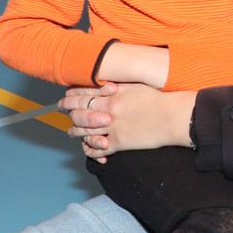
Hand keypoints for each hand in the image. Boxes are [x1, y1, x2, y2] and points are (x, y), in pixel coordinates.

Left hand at [60, 83, 193, 159]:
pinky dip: (90, 148)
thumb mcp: (136, 85)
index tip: (67, 93)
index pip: (85, 92)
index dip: (73, 93)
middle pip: (80, 110)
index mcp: (112, 93)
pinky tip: (87, 147)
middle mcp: (108, 109)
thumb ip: (119, 85)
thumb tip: (108, 84)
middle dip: (68, 108)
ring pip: (85, 130)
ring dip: (75, 130)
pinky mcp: (117, 143)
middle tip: (61, 107)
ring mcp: (111, 127)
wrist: (171, 117)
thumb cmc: (159, 99)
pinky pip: (97, 147)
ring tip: (70, 131)